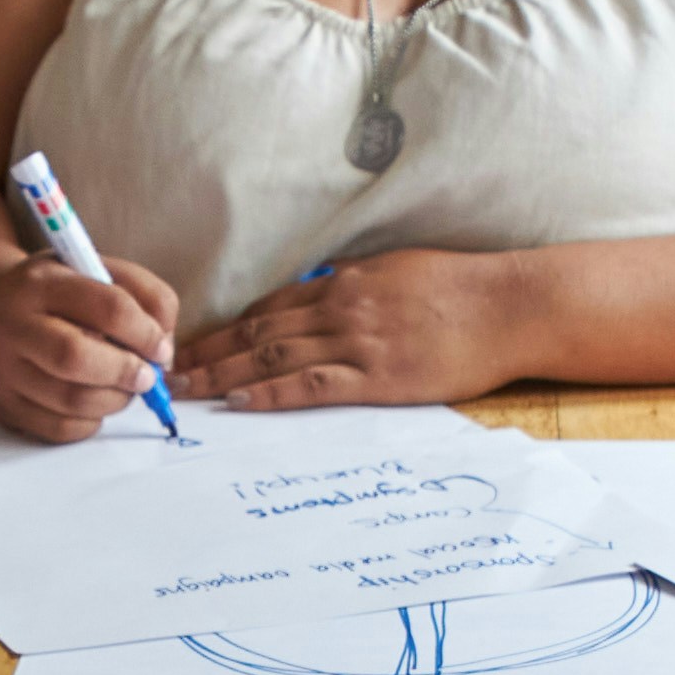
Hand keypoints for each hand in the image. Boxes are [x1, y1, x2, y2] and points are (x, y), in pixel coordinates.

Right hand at [0, 249, 183, 440]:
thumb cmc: (60, 295)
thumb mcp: (101, 271)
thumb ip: (146, 297)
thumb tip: (163, 351)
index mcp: (42, 282)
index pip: (108, 308)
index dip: (146, 334)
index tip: (161, 348)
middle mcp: (13, 323)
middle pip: (76, 357)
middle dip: (125, 372)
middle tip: (146, 377)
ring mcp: (2, 368)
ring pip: (71, 400)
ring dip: (114, 400)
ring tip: (122, 388)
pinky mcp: (4, 406)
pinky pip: (60, 429)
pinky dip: (92, 422)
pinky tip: (95, 403)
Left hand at [175, 248, 517, 410]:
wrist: (508, 307)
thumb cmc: (460, 289)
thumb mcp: (398, 270)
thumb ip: (355, 283)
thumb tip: (323, 289)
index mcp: (343, 282)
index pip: (267, 306)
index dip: (224, 327)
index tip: (191, 343)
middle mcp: (341, 307)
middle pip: (256, 332)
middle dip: (207, 351)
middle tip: (166, 370)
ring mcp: (358, 342)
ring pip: (272, 357)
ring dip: (222, 373)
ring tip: (186, 391)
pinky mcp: (378, 377)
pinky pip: (311, 386)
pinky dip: (268, 394)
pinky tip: (237, 404)